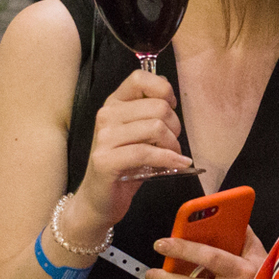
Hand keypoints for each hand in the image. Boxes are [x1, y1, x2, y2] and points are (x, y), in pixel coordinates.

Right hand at [73, 71, 193, 232]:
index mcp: (114, 103)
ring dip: (173, 145)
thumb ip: (150, 112)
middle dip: (175, 126)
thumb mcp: (138, 134)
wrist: (99, 200)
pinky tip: (178, 165)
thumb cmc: (125, 166)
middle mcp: (106, 115)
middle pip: (157, 106)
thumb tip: (169, 93)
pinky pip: (147, 152)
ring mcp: (104, 138)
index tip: (171, 108)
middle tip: (173, 143)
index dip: (163, 90)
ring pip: (155, 127)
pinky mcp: (105, 160)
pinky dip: (169, 159)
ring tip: (173, 156)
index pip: (140, 78)